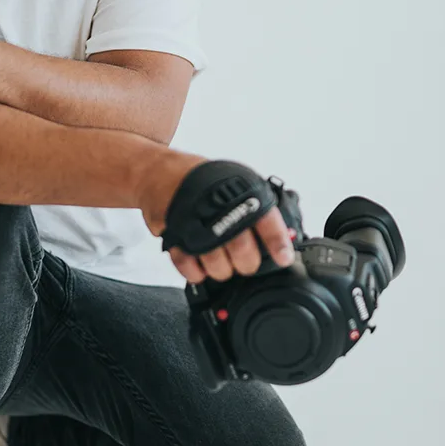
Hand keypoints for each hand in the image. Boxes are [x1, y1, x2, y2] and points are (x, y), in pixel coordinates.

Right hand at [137, 150, 296, 283]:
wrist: (159, 172)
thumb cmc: (201, 179)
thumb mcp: (235, 181)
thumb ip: (257, 207)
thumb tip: (286, 236)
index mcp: (239, 193)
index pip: (268, 222)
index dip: (278, 244)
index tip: (284, 258)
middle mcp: (219, 210)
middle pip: (244, 253)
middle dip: (248, 263)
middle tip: (245, 261)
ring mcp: (195, 226)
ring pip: (218, 266)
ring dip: (222, 270)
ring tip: (221, 261)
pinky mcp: (174, 238)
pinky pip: (190, 268)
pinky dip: (197, 273)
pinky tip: (200, 267)